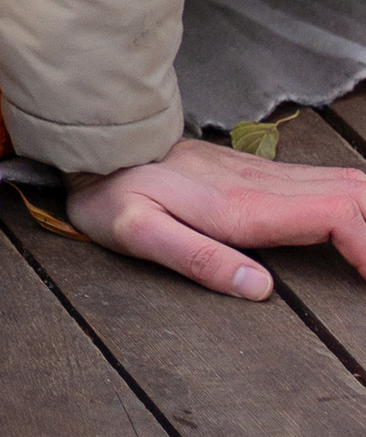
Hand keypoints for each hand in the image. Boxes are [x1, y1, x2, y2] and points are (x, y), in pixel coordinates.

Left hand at [62, 133, 365, 296]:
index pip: (337, 213)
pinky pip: (327, 184)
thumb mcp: (138, 232)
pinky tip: (358, 232)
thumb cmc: (113, 194)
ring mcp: (265, 176)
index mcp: (245, 204)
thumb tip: (260, 288)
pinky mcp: (260, 176)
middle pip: (354, 192)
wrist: (97, 148)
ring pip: (345, 183)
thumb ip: (198, 258)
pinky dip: (356, 207)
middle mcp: (265, 184)